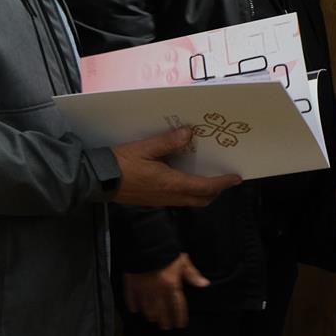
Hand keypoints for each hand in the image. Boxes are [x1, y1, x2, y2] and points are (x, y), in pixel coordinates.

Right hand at [110, 127, 241, 208]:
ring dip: (202, 193)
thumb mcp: (144, 148)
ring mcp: (161, 201)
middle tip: (223, 179)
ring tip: (206, 179)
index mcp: (171, 184)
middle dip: (215, 191)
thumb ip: (168, 142)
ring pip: (190, 201)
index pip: (205, 187)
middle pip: (201, 199)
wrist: (98, 180)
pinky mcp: (153, 200)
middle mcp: (170, 196)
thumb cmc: (121, 164)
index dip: (222, 183)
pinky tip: (183, 180)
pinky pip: (178, 200)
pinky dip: (188, 192)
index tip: (236, 178)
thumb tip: (189, 133)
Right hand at [124, 254, 208, 328]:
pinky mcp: (130, 285)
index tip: (180, 325)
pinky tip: (135, 310)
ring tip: (153, 319)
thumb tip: (205, 284)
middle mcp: (157, 292)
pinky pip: (131, 300)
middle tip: (166, 326)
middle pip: (162, 312)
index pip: (178, 307)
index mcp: (171, 286)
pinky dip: (134, 306)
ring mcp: (143, 290)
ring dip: (151, 315)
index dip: (179, 317)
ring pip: (147, 309)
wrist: (144, 242)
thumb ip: (192, 275)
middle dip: (165, 321)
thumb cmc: (166, 251)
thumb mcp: (182, 261)